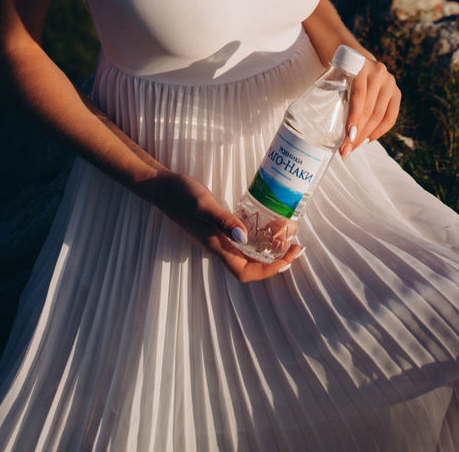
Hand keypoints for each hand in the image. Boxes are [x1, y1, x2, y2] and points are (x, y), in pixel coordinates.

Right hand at [137, 170, 303, 282]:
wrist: (162, 187)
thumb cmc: (181, 196)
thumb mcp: (203, 206)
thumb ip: (223, 221)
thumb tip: (245, 239)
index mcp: (217, 247)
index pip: (247, 272)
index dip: (269, 271)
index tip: (289, 256)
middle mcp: (220, 246)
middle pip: (251, 267)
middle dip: (276, 261)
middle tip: (296, 245)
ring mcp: (219, 236)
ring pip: (248, 253)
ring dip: (269, 250)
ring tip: (287, 235)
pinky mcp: (218, 225)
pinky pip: (242, 239)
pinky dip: (258, 236)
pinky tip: (266, 223)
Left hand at [340, 56, 400, 159]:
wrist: (350, 53)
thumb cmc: (336, 69)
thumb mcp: (332, 75)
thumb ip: (332, 94)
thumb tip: (325, 130)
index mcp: (361, 65)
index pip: (359, 96)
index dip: (354, 117)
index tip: (348, 136)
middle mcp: (378, 72)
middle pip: (369, 109)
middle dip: (357, 133)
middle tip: (345, 150)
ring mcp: (389, 81)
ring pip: (379, 115)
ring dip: (366, 136)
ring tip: (353, 147)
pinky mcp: (396, 91)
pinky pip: (390, 117)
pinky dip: (379, 131)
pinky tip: (368, 140)